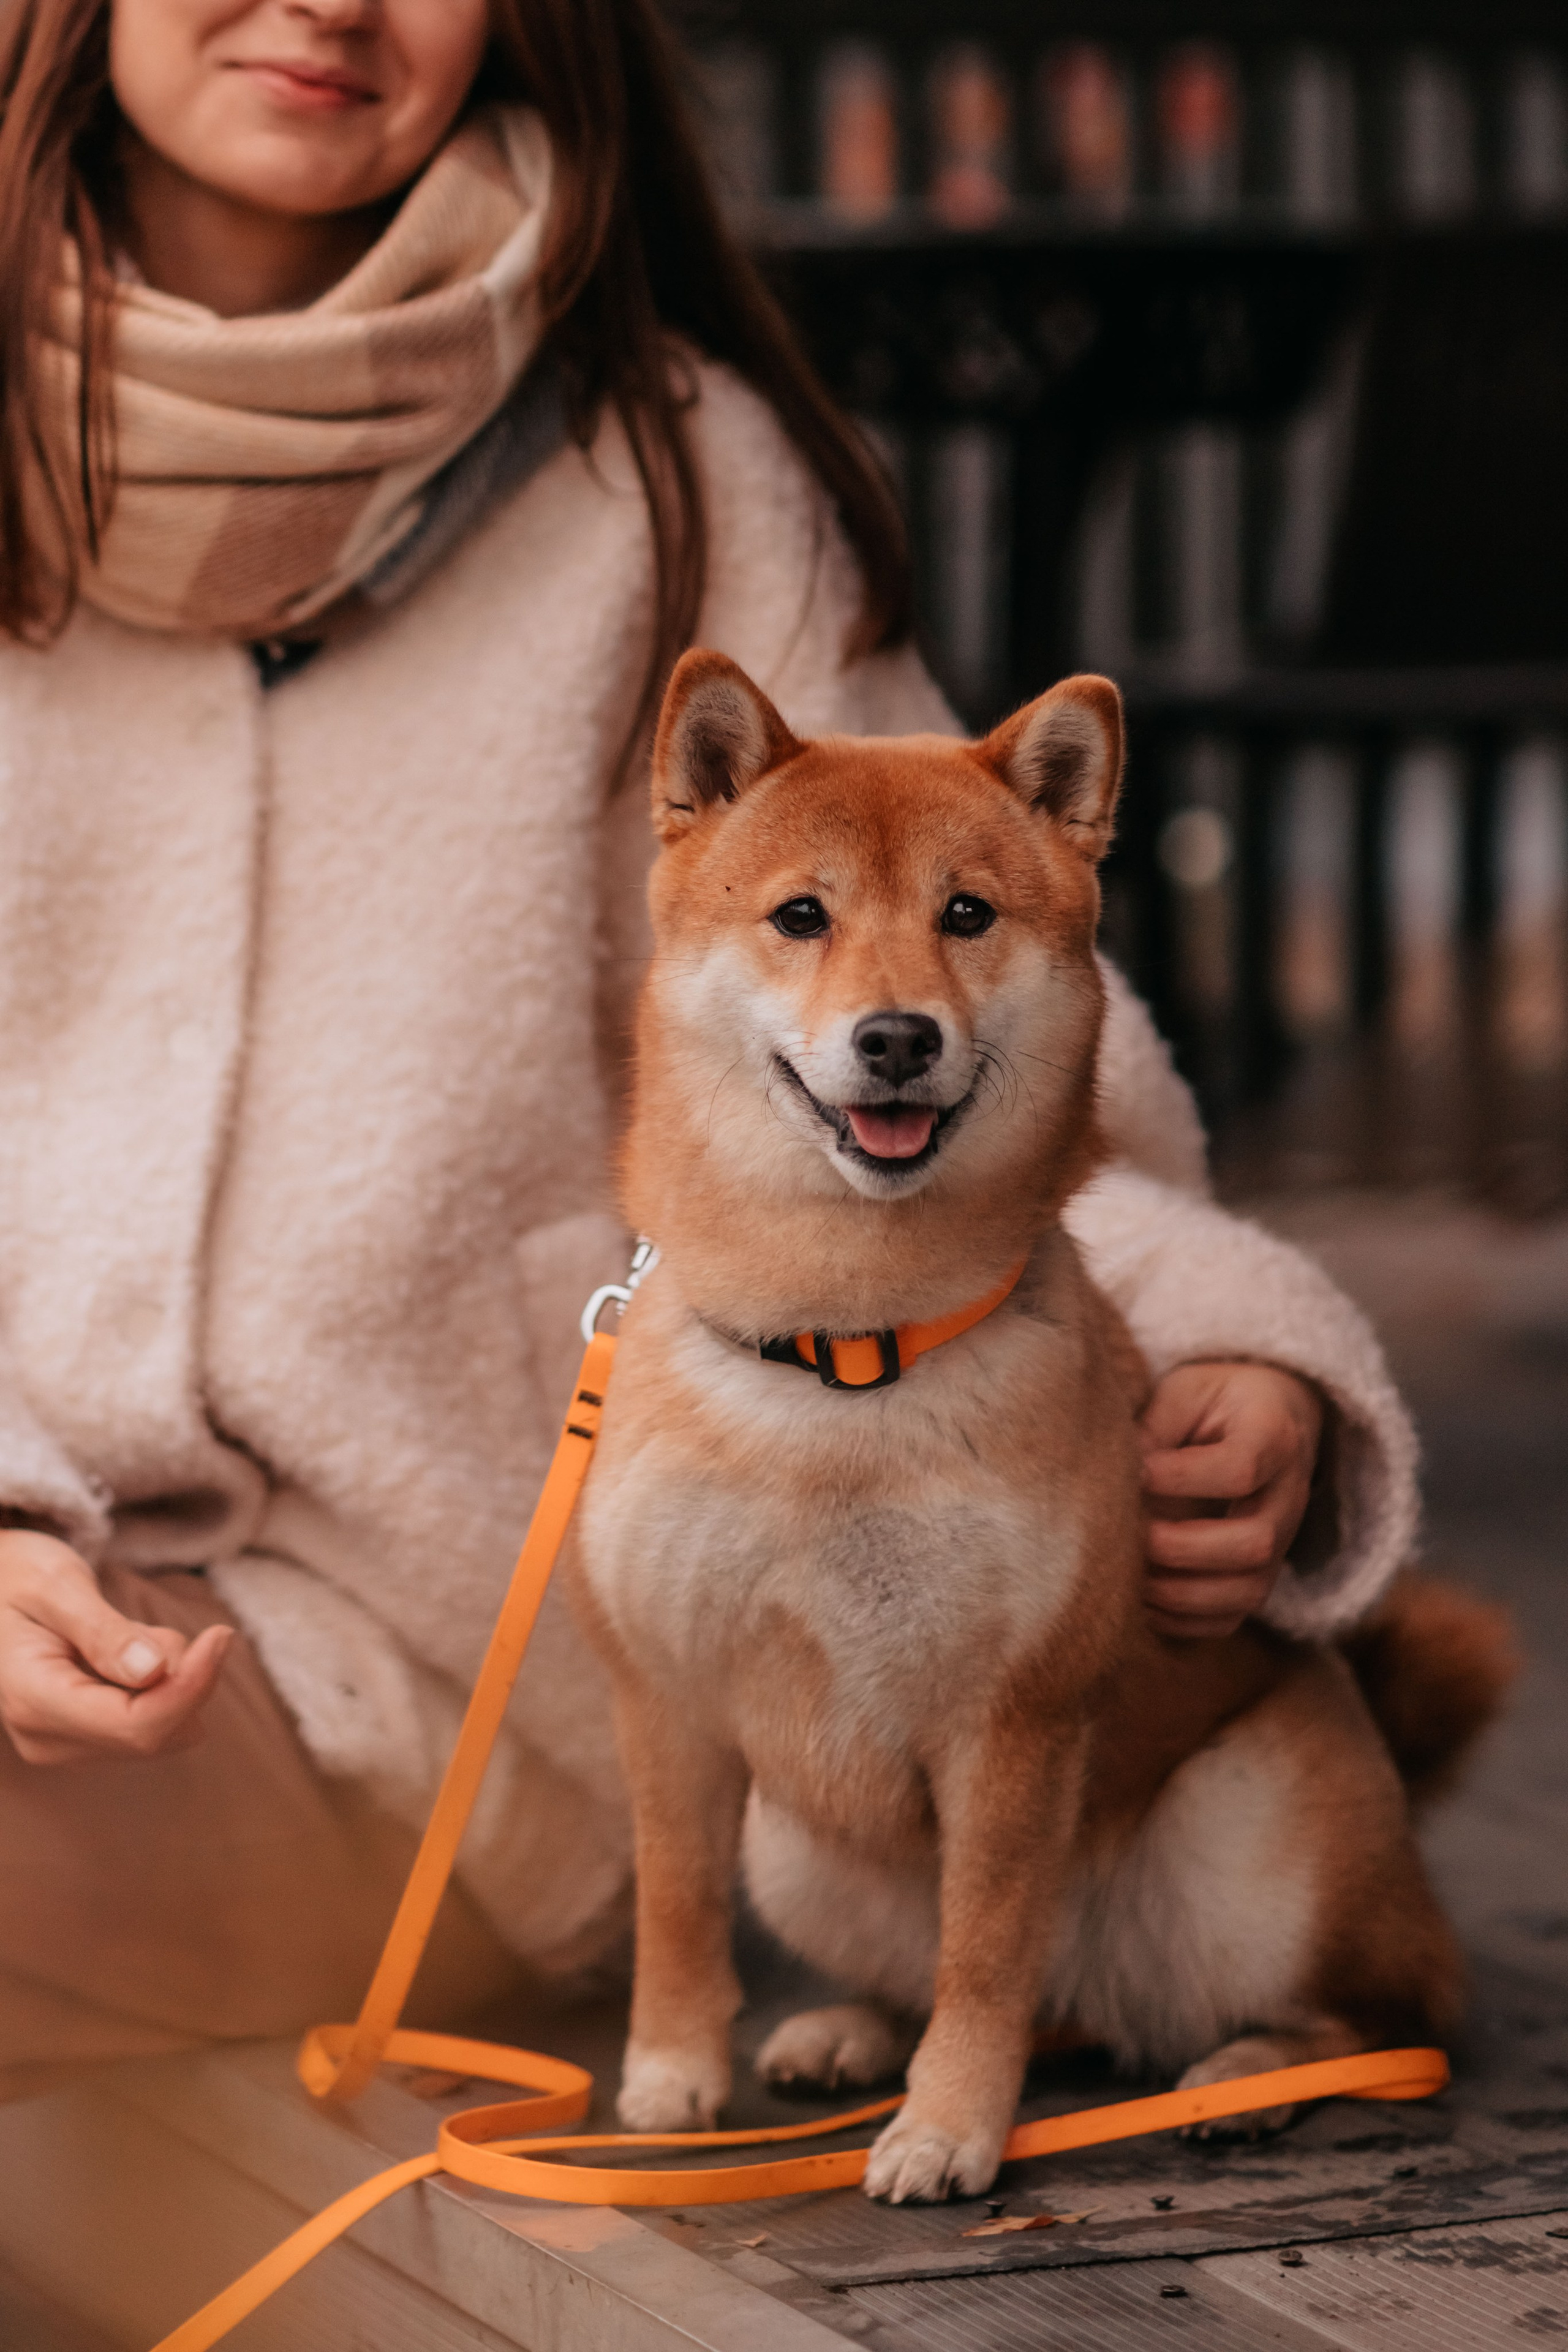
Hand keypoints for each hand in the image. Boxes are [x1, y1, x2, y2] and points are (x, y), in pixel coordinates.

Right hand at [0, 1529, 231, 1763]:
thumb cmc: (17, 1575)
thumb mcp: (56, 1585)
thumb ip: (103, 1631)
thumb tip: (154, 1672)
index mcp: (32, 1700)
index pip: (135, 1725)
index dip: (191, 1687)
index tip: (222, 1634)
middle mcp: (46, 1739)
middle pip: (155, 1734)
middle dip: (183, 1678)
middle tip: (159, 1626)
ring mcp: (65, 1746)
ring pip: (162, 1732)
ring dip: (172, 1679)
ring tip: (129, 1635)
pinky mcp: (85, 1739)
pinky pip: (152, 1724)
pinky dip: (161, 1686)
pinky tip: (128, 1654)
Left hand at [1140, 1362, 1323, 1638]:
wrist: (1274, 1416)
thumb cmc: (1218, 1400)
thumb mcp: (1187, 1390)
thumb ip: (1155, 1426)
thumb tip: (1117, 1476)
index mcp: (1273, 1437)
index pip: (1239, 1469)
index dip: (1181, 1478)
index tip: (1135, 1472)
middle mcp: (1288, 1497)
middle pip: (1255, 1543)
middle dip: (1183, 1548)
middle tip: (1133, 1534)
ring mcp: (1281, 1543)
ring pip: (1247, 1591)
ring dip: (1180, 1594)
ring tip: (1130, 1575)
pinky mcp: (1260, 1575)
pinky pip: (1231, 1617)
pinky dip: (1183, 1621)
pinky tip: (1142, 1601)